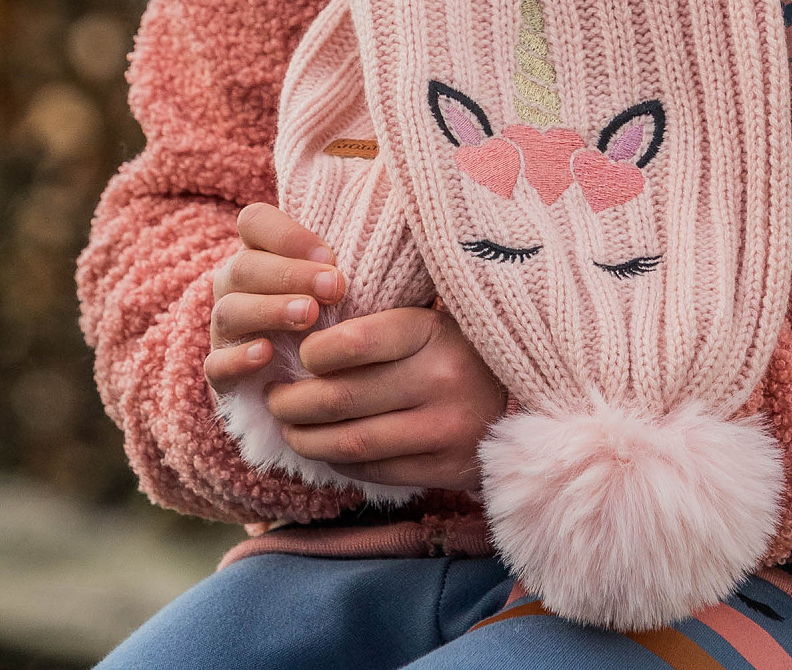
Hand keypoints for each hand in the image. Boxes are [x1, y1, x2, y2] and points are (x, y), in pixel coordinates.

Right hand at [204, 201, 345, 387]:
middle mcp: (233, 285)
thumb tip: (376, 235)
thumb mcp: (333, 279)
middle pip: (244, 266)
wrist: (304, 376)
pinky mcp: (219, 371)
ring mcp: (223, 328)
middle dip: (291, 274)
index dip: (287, 233)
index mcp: (258, 251)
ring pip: (230, 310)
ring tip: (309, 316)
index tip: (330, 255)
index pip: (254, 221)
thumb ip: (340, 259)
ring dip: (271, 310)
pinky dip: (239, 358)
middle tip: (334, 288)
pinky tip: (267, 354)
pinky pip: (216, 363)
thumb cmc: (327, 311)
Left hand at [267, 304, 507, 491]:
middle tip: (275, 397)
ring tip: (290, 427)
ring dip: (307, 438)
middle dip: (294, 401)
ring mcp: (444, 429)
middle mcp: (441, 380)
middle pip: (343, 397)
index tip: (301, 356)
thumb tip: (300, 335)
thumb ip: (375, 325)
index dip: (315, 352)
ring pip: (352, 442)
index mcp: (432, 331)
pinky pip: (373, 471)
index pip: (356, 341)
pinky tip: (326, 448)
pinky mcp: (444, 468)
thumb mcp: (425, 320)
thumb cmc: (452, 350)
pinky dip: (339, 462)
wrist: (516, 398)